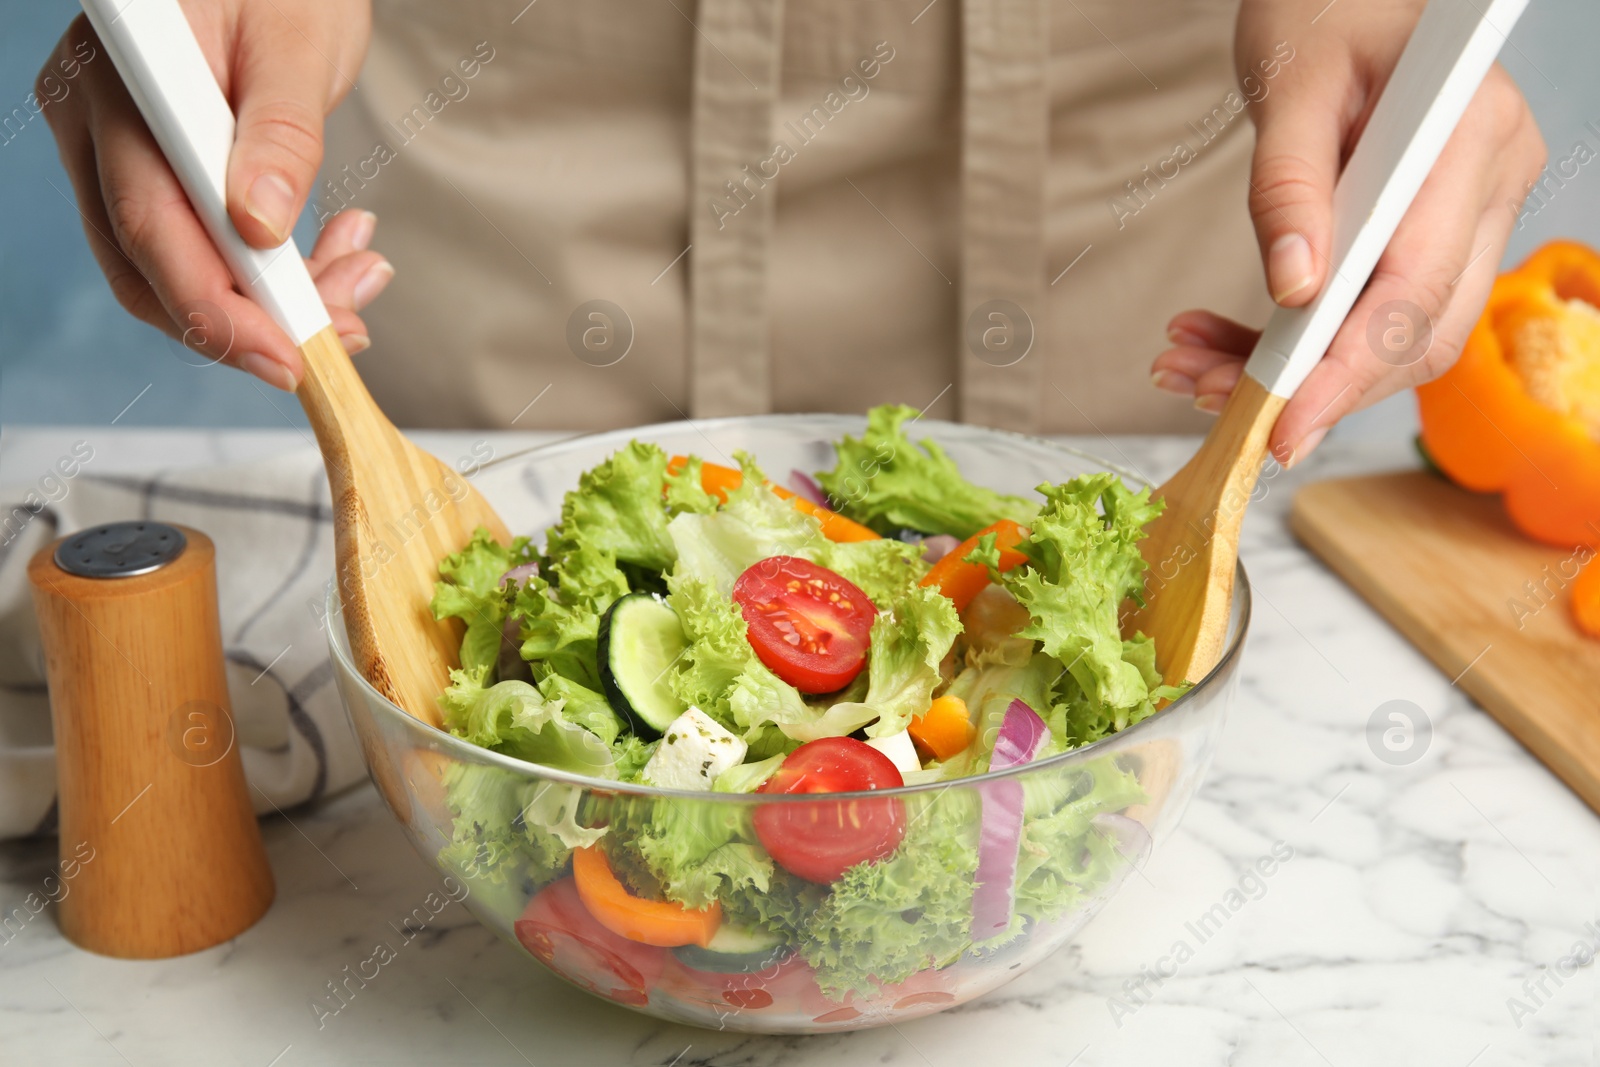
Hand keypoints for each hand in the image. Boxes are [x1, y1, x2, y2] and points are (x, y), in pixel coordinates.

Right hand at [40, 0, 384, 390]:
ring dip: (279, 298)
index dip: (218, 311)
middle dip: (259, 320)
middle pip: (155, 268)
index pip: (149, 226)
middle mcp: (96, 126)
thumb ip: (280, 132)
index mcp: (117, 85)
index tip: (290, 357)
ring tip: (362, 270)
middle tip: (350, 327)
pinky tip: (338, 251)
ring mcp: (118, 152)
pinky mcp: (158, 172)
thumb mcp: (296, 43)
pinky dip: (275, 270)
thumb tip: (260, 225)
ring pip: (183, 270)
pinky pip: (204, 247)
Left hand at [1150, 0, 1545, 463]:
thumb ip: (1288, 186)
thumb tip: (1295, 292)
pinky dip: (1294, 341)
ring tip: (1190, 366)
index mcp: (1471, 137)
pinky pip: (1373, 313)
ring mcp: (1471, 212)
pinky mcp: (1434, 234)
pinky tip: (1218, 342)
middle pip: (1419, 330)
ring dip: (1293, 369)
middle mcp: (1493, 181)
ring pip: (1394, 335)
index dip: (1349, 370)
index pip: (1416, 286)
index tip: (1282, 425)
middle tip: (1208, 400)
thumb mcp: (1289, 87)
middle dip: (1313, 384)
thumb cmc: (1317, 17)